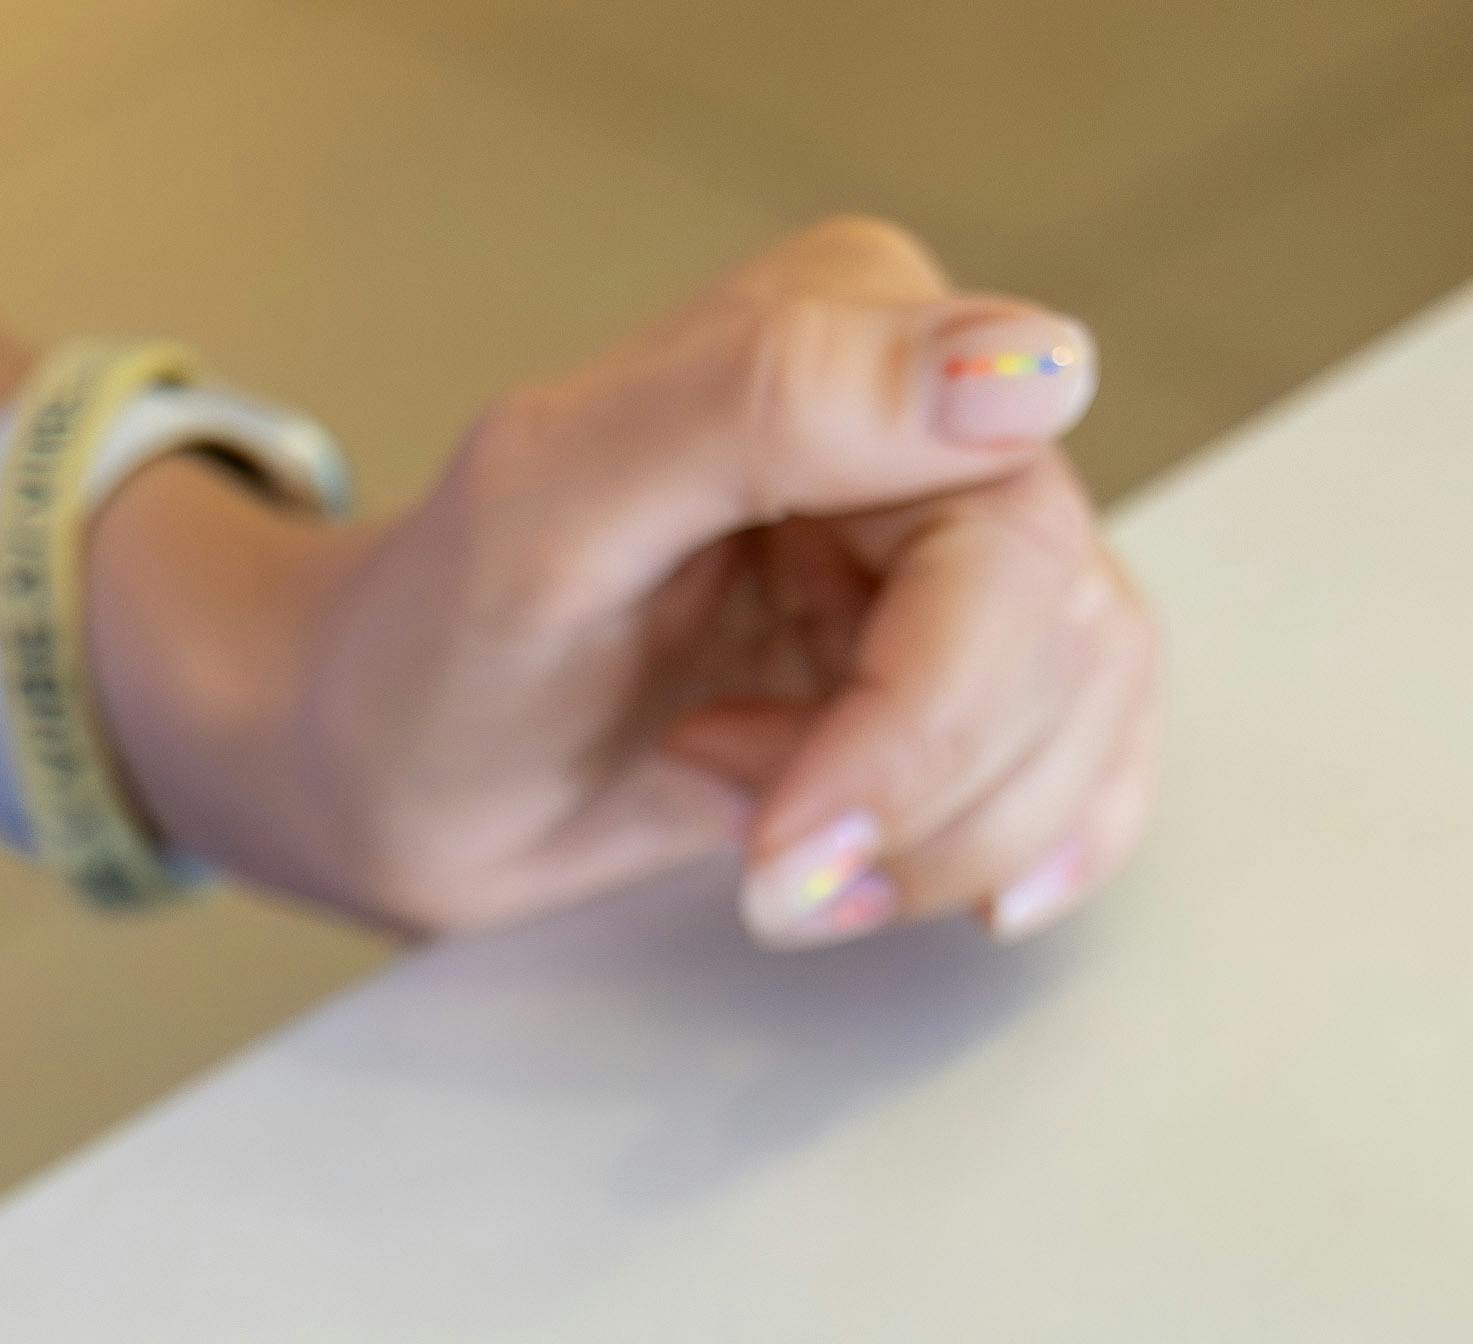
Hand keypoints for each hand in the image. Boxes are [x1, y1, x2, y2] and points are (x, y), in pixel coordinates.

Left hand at [88, 218, 1157, 951]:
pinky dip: (1016, 847)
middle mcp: (925, 422)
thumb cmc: (437, 647)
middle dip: (916, 793)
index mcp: (847, 327)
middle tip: (760, 864)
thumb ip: (769, 399)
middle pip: (1059, 631)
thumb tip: (1031, 367)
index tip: (775, 830)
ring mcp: (951, 550)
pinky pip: (1088, 753)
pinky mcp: (961, 668)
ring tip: (767, 853)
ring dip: (943, 836)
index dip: (916, 714)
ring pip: (1087, 703)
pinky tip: (902, 887)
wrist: (384, 773)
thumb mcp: (553, 511)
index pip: (1003, 526)